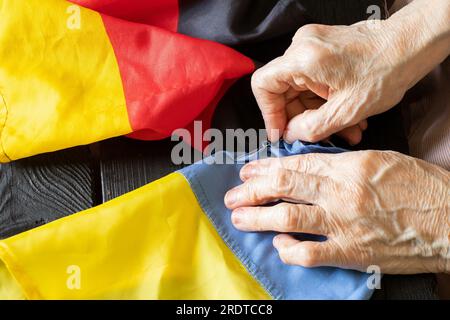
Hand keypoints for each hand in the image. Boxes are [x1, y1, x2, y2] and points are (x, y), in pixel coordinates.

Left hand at [224, 151, 449, 273]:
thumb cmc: (419, 187)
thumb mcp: (379, 161)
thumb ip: (339, 164)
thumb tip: (305, 167)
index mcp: (349, 166)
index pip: (295, 163)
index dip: (266, 167)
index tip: (249, 171)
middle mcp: (342, 193)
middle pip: (284, 187)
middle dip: (251, 190)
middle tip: (233, 194)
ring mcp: (345, 224)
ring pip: (288, 218)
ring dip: (257, 217)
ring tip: (239, 217)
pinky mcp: (352, 253)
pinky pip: (309, 253)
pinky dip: (288, 249)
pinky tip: (279, 244)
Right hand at [252, 0, 449, 142]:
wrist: (410, 46)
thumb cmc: (387, 69)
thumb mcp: (348, 110)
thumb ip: (312, 128)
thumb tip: (290, 135)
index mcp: (303, 58)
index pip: (263, 85)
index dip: (268, 113)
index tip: (280, 132)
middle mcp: (302, 47)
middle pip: (282, 90)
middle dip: (299, 118)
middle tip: (314, 137)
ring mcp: (312, 47)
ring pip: (300, 89)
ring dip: (317, 114)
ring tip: (342, 132)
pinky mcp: (322, 51)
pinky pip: (312, 82)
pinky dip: (324, 102)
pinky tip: (345, 118)